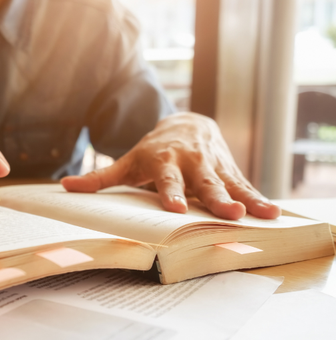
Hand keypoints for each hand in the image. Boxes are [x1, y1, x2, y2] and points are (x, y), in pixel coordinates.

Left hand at [61, 112, 280, 219]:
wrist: (186, 125)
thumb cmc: (152, 151)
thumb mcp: (127, 162)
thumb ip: (99, 178)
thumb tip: (65, 187)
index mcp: (164, 161)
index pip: (166, 179)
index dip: (170, 193)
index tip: (174, 208)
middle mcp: (192, 162)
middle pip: (203, 182)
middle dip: (214, 197)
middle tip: (226, 213)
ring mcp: (213, 166)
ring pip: (228, 184)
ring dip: (242, 199)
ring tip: (256, 214)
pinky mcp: (230, 171)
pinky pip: (245, 186)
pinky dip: (258, 199)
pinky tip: (273, 214)